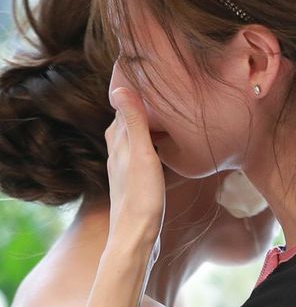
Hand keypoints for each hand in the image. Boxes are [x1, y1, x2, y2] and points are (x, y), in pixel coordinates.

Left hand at [105, 88, 164, 252]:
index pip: (124, 103)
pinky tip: (163, 146)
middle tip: (162, 86)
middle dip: (142, 103)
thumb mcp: (142, 155)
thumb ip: (134, 122)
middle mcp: (117, 150)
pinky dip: (153, 141)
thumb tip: (120, 86)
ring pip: (136, 135)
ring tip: (167, 112)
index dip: (136, 87)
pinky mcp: (134, 180)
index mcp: (118, 140)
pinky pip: (143, 151)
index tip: (147, 69)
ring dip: (149, 123)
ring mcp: (125, 166)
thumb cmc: (141, 197)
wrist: (136, 237)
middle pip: (129, 118)